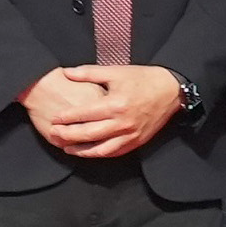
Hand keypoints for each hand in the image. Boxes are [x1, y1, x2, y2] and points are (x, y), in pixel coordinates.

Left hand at [34, 64, 182, 157]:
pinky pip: (114, 152)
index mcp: (115, 104)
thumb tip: (66, 73)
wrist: (172, 91)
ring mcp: (130, 134)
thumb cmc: (144, 79)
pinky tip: (89, 152)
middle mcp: (122, 122)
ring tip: (66, 148)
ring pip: (100, 149)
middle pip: (88, 134)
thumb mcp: (116, 71)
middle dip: (67, 135)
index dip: (66, 117)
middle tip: (54, 134)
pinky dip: (99, 154)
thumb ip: (89, 73)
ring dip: (81, 151)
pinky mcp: (137, 141)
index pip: (84, 114)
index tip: (54, 118)